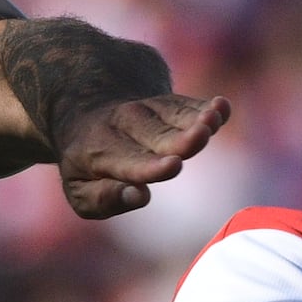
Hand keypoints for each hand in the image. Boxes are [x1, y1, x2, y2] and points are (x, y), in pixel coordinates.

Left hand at [49, 87, 230, 221]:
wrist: (84, 111)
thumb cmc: (86, 164)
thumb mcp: (79, 190)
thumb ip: (104, 198)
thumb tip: (139, 196)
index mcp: (101, 152)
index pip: (130, 162)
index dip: (151, 166)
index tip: (173, 165)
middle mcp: (126, 126)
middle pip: (159, 136)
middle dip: (181, 138)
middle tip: (201, 137)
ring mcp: (148, 111)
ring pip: (176, 115)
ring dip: (198, 117)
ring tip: (216, 117)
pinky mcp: (168, 103)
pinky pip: (189, 104)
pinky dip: (205, 107)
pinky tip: (222, 107)